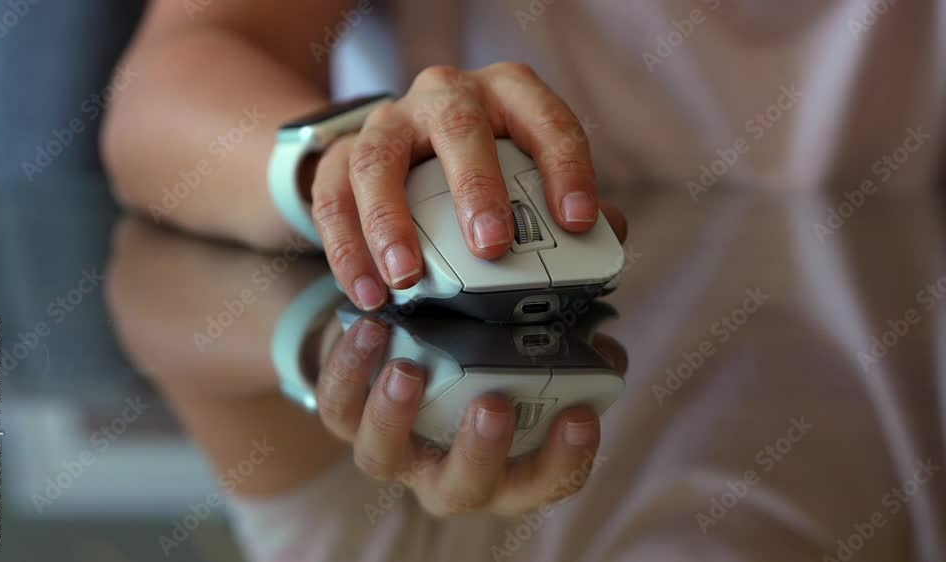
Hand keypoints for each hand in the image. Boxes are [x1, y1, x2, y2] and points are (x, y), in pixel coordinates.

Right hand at [309, 62, 627, 310]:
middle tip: (490, 246)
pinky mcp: (341, 154)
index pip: (546, 120)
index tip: (578, 221)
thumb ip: (564, 200)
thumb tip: (604, 237)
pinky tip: (367, 290)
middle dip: (475, 188)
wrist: (404, 146)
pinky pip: (332, 197)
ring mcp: (389, 121)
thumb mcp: (527, 168)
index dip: (566, 168)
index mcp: (507, 95)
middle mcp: (447, 96)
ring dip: (391, 222)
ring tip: (407, 279)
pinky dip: (346, 248)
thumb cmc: (482, 164)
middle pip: (460, 129)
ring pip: (379, 160)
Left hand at [314, 317, 623, 516]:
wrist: (408, 336)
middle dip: (481, 451)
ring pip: (385, 456)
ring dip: (396, 416)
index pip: (549, 479)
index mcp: (511, 458)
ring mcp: (396, 448)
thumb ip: (572, 290)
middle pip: (467, 486)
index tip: (581, 416)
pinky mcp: (348, 415)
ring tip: (409, 366)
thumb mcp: (534, 323)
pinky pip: (339, 407)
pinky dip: (349, 371)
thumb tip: (606, 230)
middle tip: (494, 404)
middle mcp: (451, 467)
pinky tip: (370, 328)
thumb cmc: (488, 338)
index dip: (567, 459)